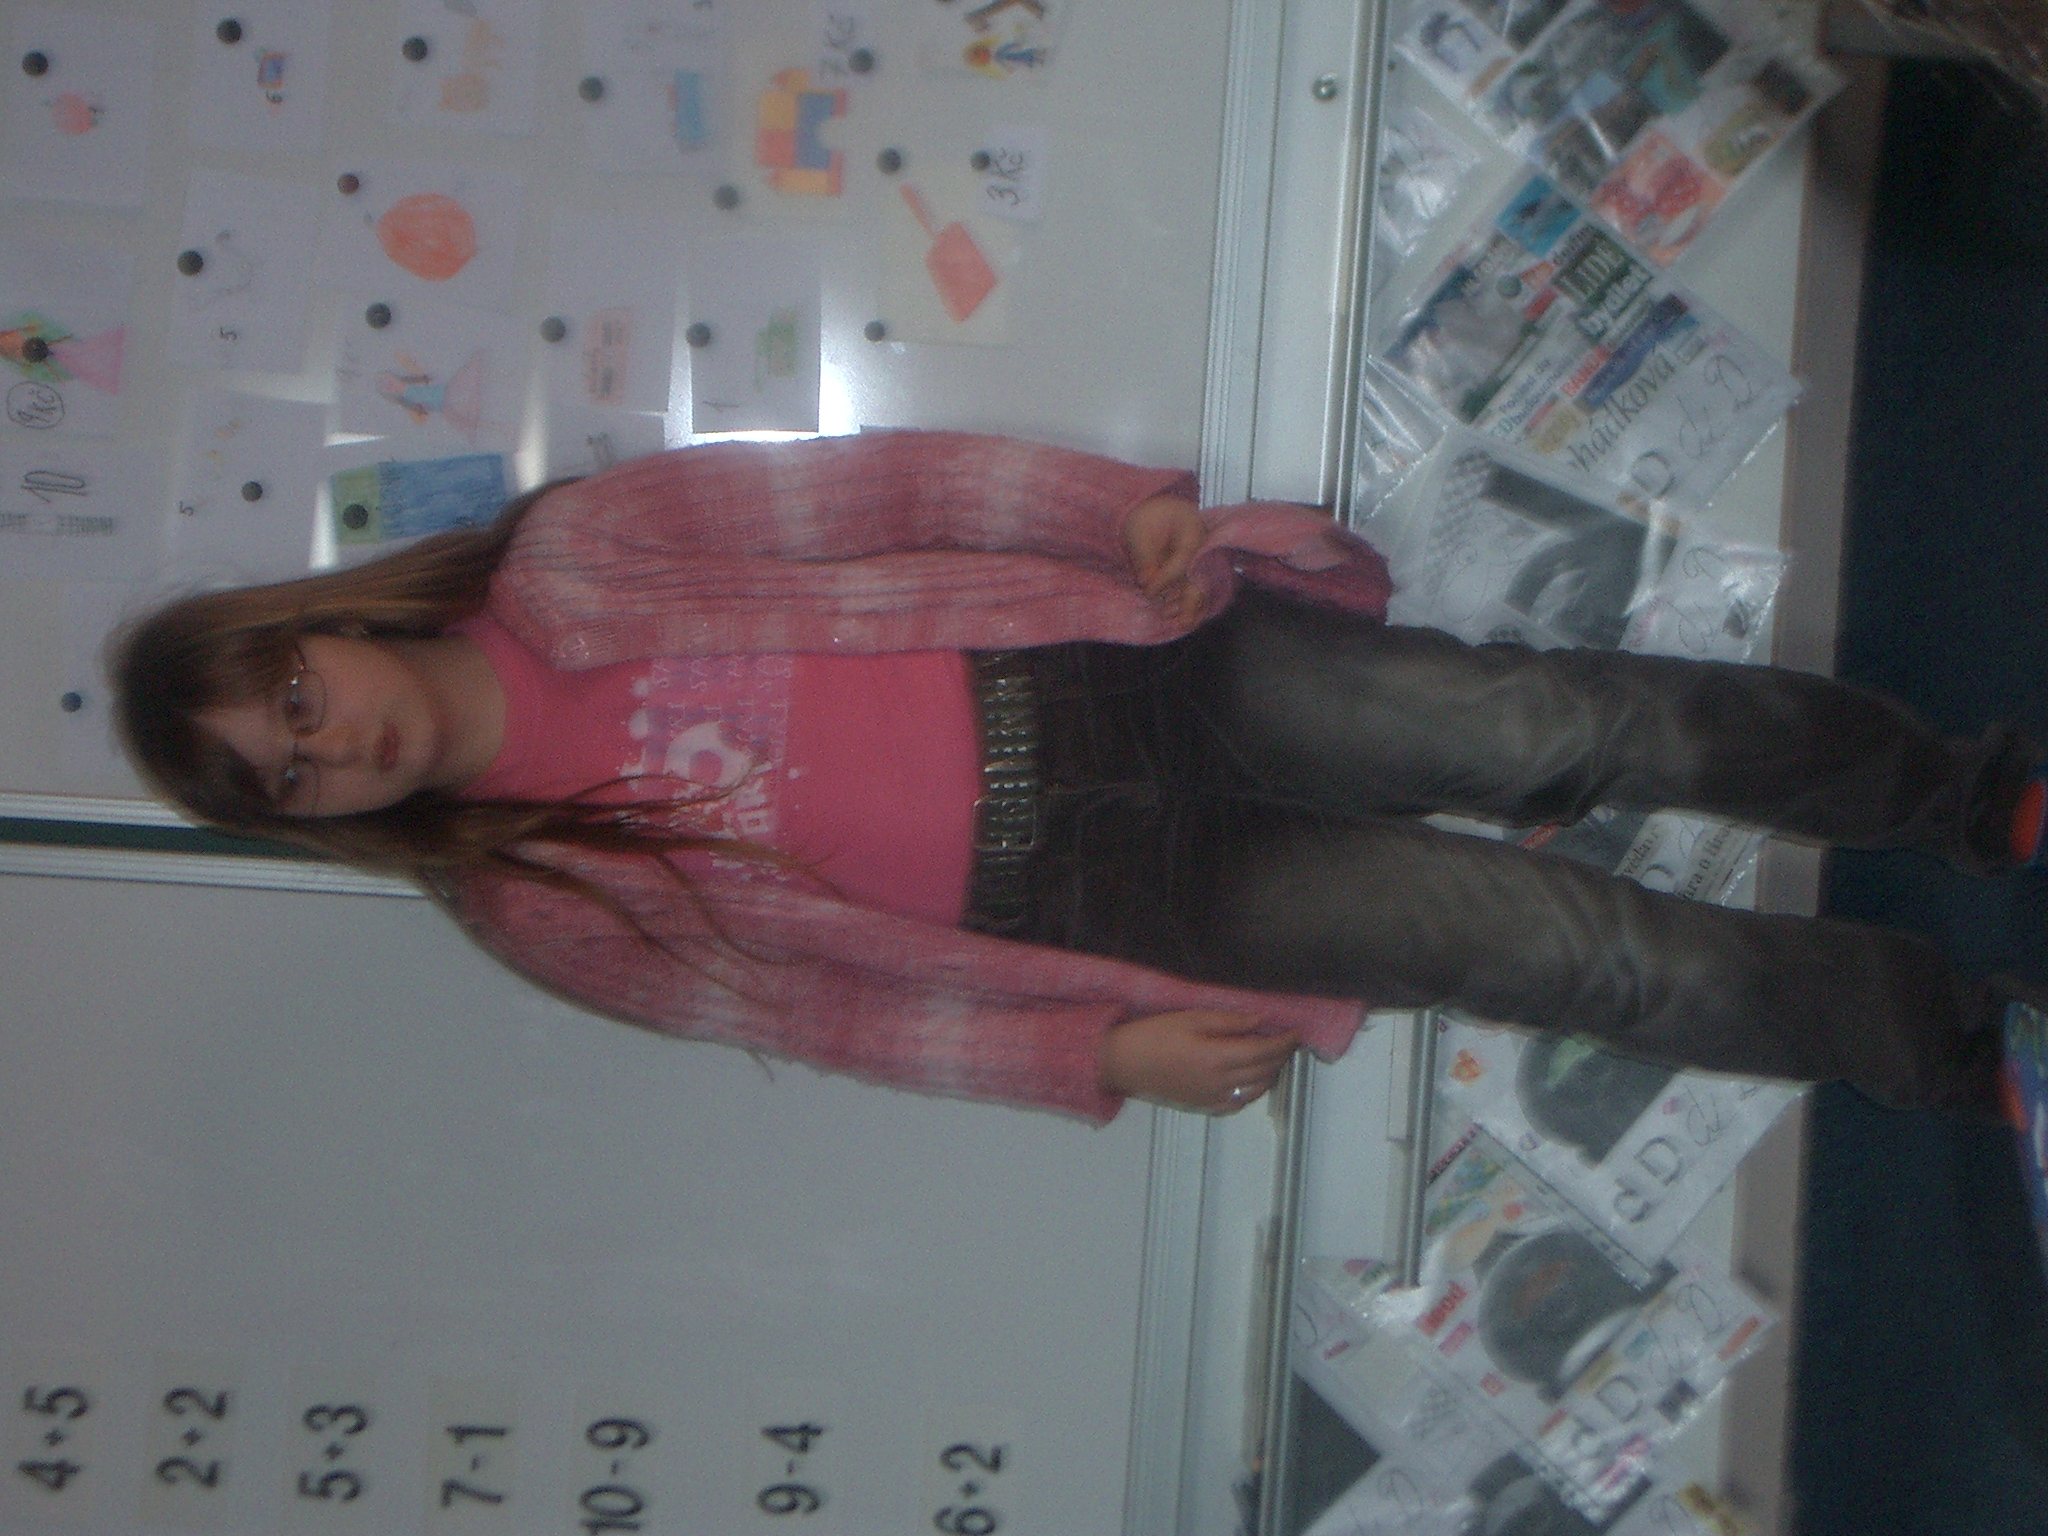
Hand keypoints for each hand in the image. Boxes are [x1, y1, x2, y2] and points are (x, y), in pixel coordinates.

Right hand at [1098, 1010, 1299, 1114]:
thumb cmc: (1153, 1035)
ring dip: (1271, 1073)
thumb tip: (1261, 1021)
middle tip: (1287, 1040)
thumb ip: (1229, 1022)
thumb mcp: (1191, 1018)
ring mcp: (1212, 1098)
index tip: (1296, 1031)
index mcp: (1217, 1058)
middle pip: (1264, 1071)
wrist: (1123, 1063)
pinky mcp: (1204, 1106)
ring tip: (1274, 1056)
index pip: (1263, 1051)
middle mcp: (1219, 1083)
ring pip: (1256, 1090)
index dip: (1283, 1041)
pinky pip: (1239, 1103)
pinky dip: (1253, 1091)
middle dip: (1281, 1055)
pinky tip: (1253, 1079)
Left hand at [1120, 496, 1208, 624]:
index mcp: (1193, 533)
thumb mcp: (1140, 535)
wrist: (1151, 510)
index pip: (1182, 563)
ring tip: (1170, 617)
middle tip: (1182, 623)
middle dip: (1191, 602)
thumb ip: (1145, 560)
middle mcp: (1203, 548)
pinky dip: (1187, 601)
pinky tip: (1174, 613)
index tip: (1147, 592)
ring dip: (1188, 605)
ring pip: (1200, 587)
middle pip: (1202, 578)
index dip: (1164, 581)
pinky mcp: (1195, 568)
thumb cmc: (1144, 519)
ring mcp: (1201, 559)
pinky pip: (1195, 587)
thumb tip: (1148, 585)